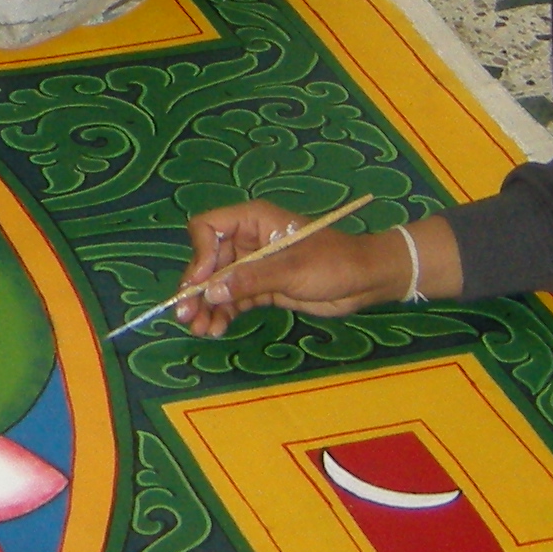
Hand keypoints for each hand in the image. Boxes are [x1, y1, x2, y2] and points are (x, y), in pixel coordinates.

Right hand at [174, 202, 455, 334]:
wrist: (366, 281)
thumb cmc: (333, 263)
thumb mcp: (291, 270)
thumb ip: (250, 279)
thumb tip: (209, 292)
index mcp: (253, 221)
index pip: (208, 228)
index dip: (199, 255)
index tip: (200, 284)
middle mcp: (248, 241)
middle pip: (208, 261)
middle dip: (196, 288)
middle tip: (186, 316)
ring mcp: (254, 266)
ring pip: (218, 284)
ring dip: (206, 306)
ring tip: (200, 330)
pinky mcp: (262, 288)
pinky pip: (233, 299)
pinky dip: (223, 314)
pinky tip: (216, 329)